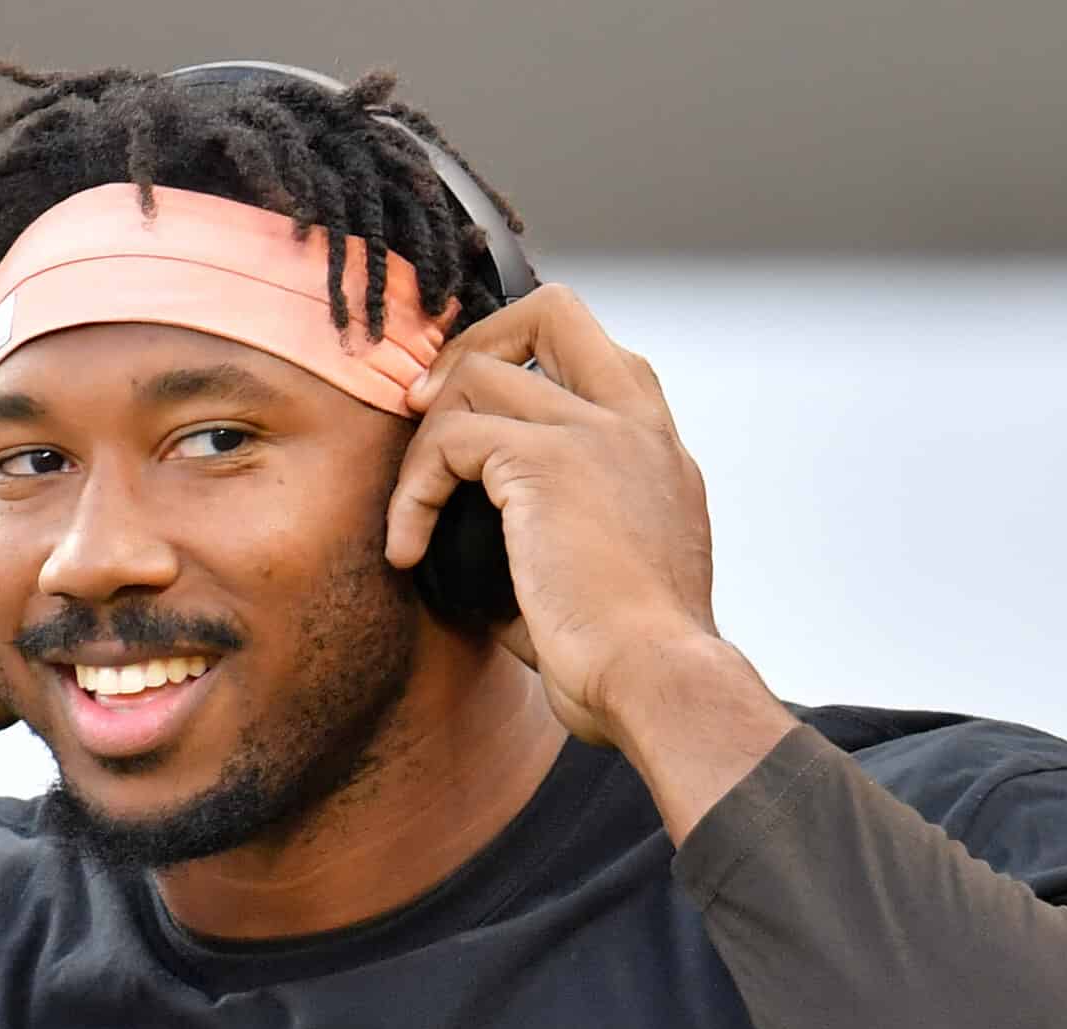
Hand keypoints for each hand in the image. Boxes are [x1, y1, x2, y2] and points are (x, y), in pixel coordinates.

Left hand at [383, 284, 743, 747]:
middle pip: (554, 310)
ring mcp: (596, 432)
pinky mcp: (548, 462)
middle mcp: (636, 424)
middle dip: (475, 344)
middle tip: (426, 412)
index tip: (473, 419)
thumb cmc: (629, 658)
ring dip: (426, 438)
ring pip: (481, 373)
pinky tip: (409, 550)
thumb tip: (481, 541)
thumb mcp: (605, 575)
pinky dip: (412, 492)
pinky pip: (449, 439)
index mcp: (658, 449)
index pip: (596, 356)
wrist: (655, 679)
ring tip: (409, 511)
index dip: (523, 364)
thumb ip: (557, 531)